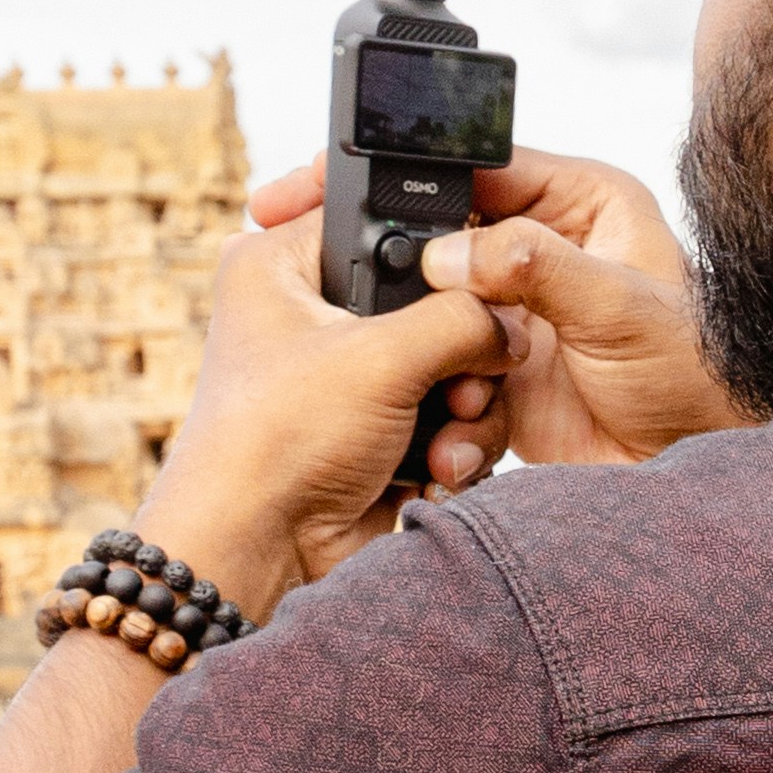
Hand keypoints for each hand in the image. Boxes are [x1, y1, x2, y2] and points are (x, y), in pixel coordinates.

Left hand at [137, 208, 501, 612]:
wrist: (259, 554)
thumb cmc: (277, 443)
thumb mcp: (380, 357)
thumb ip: (463, 318)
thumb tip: (512, 326)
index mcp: (281, 266)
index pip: (376, 217)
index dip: (432, 244)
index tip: (472, 275)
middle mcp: (310, 315)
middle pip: (429, 299)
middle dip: (461, 347)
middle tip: (463, 375)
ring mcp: (347, 379)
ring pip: (447, 363)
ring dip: (463, 403)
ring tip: (447, 431)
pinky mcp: (376, 432)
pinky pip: (444, 417)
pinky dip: (452, 442)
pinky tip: (437, 467)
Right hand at [244, 148, 743, 475]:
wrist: (704, 468)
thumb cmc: (698, 371)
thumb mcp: (619, 306)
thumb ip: (535, 269)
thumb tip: (447, 250)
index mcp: (577, 203)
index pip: (470, 166)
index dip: (400, 173)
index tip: (323, 183)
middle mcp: (541, 251)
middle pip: (437, 239)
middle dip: (391, 274)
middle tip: (320, 282)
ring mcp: (516, 313)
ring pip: (431, 317)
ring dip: (422, 355)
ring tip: (455, 390)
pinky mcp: (501, 375)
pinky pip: (445, 378)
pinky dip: (444, 409)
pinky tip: (461, 436)